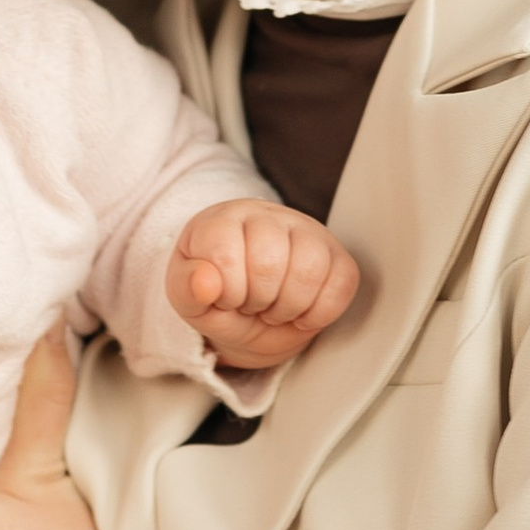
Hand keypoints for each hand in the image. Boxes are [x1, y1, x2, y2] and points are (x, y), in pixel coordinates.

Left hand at [169, 199, 358, 370]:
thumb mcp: (188, 299)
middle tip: (250, 304)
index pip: (225, 252)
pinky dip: (320, 312)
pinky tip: (301, 313)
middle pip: (269, 262)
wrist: (250, 314)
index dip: (225, 290)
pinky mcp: (337, 255)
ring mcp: (306, 231)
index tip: (224, 298)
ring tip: (273, 309)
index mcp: (222, 220)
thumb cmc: (218, 299)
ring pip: (309, 269)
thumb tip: (204, 283)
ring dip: (288, 307)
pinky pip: (343, 282)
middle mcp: (266, 216)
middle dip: (256, 301)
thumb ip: (186, 289)